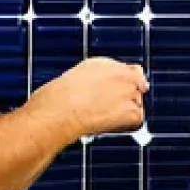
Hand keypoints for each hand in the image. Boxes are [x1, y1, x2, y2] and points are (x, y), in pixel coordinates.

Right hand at [31, 57, 147, 139]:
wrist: (54, 115)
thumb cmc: (52, 102)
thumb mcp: (69, 81)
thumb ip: (92, 81)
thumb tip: (98, 91)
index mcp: (101, 63)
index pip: (127, 71)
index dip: (120, 86)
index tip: (112, 96)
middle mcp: (119, 72)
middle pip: (136, 86)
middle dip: (125, 99)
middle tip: (103, 111)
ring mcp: (128, 90)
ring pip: (137, 103)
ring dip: (125, 112)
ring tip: (100, 118)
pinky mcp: (131, 110)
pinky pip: (138, 119)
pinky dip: (126, 126)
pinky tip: (108, 126)